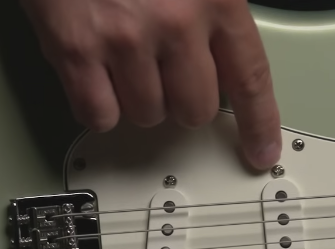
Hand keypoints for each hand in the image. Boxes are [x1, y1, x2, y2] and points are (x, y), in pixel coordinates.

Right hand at [20, 0, 281, 169]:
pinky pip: (98, 113)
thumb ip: (213, 5)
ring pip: (146, 115)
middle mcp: (174, 20)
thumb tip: (222, 54)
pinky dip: (97, 104)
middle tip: (163, 71)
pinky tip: (95, 73)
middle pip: (195, 109)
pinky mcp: (75, 49)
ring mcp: (123, 38)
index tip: (260, 149)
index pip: (250, 77)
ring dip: (136, 97)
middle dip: (181, 99)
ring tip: (122, 57)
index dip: (258, 122)